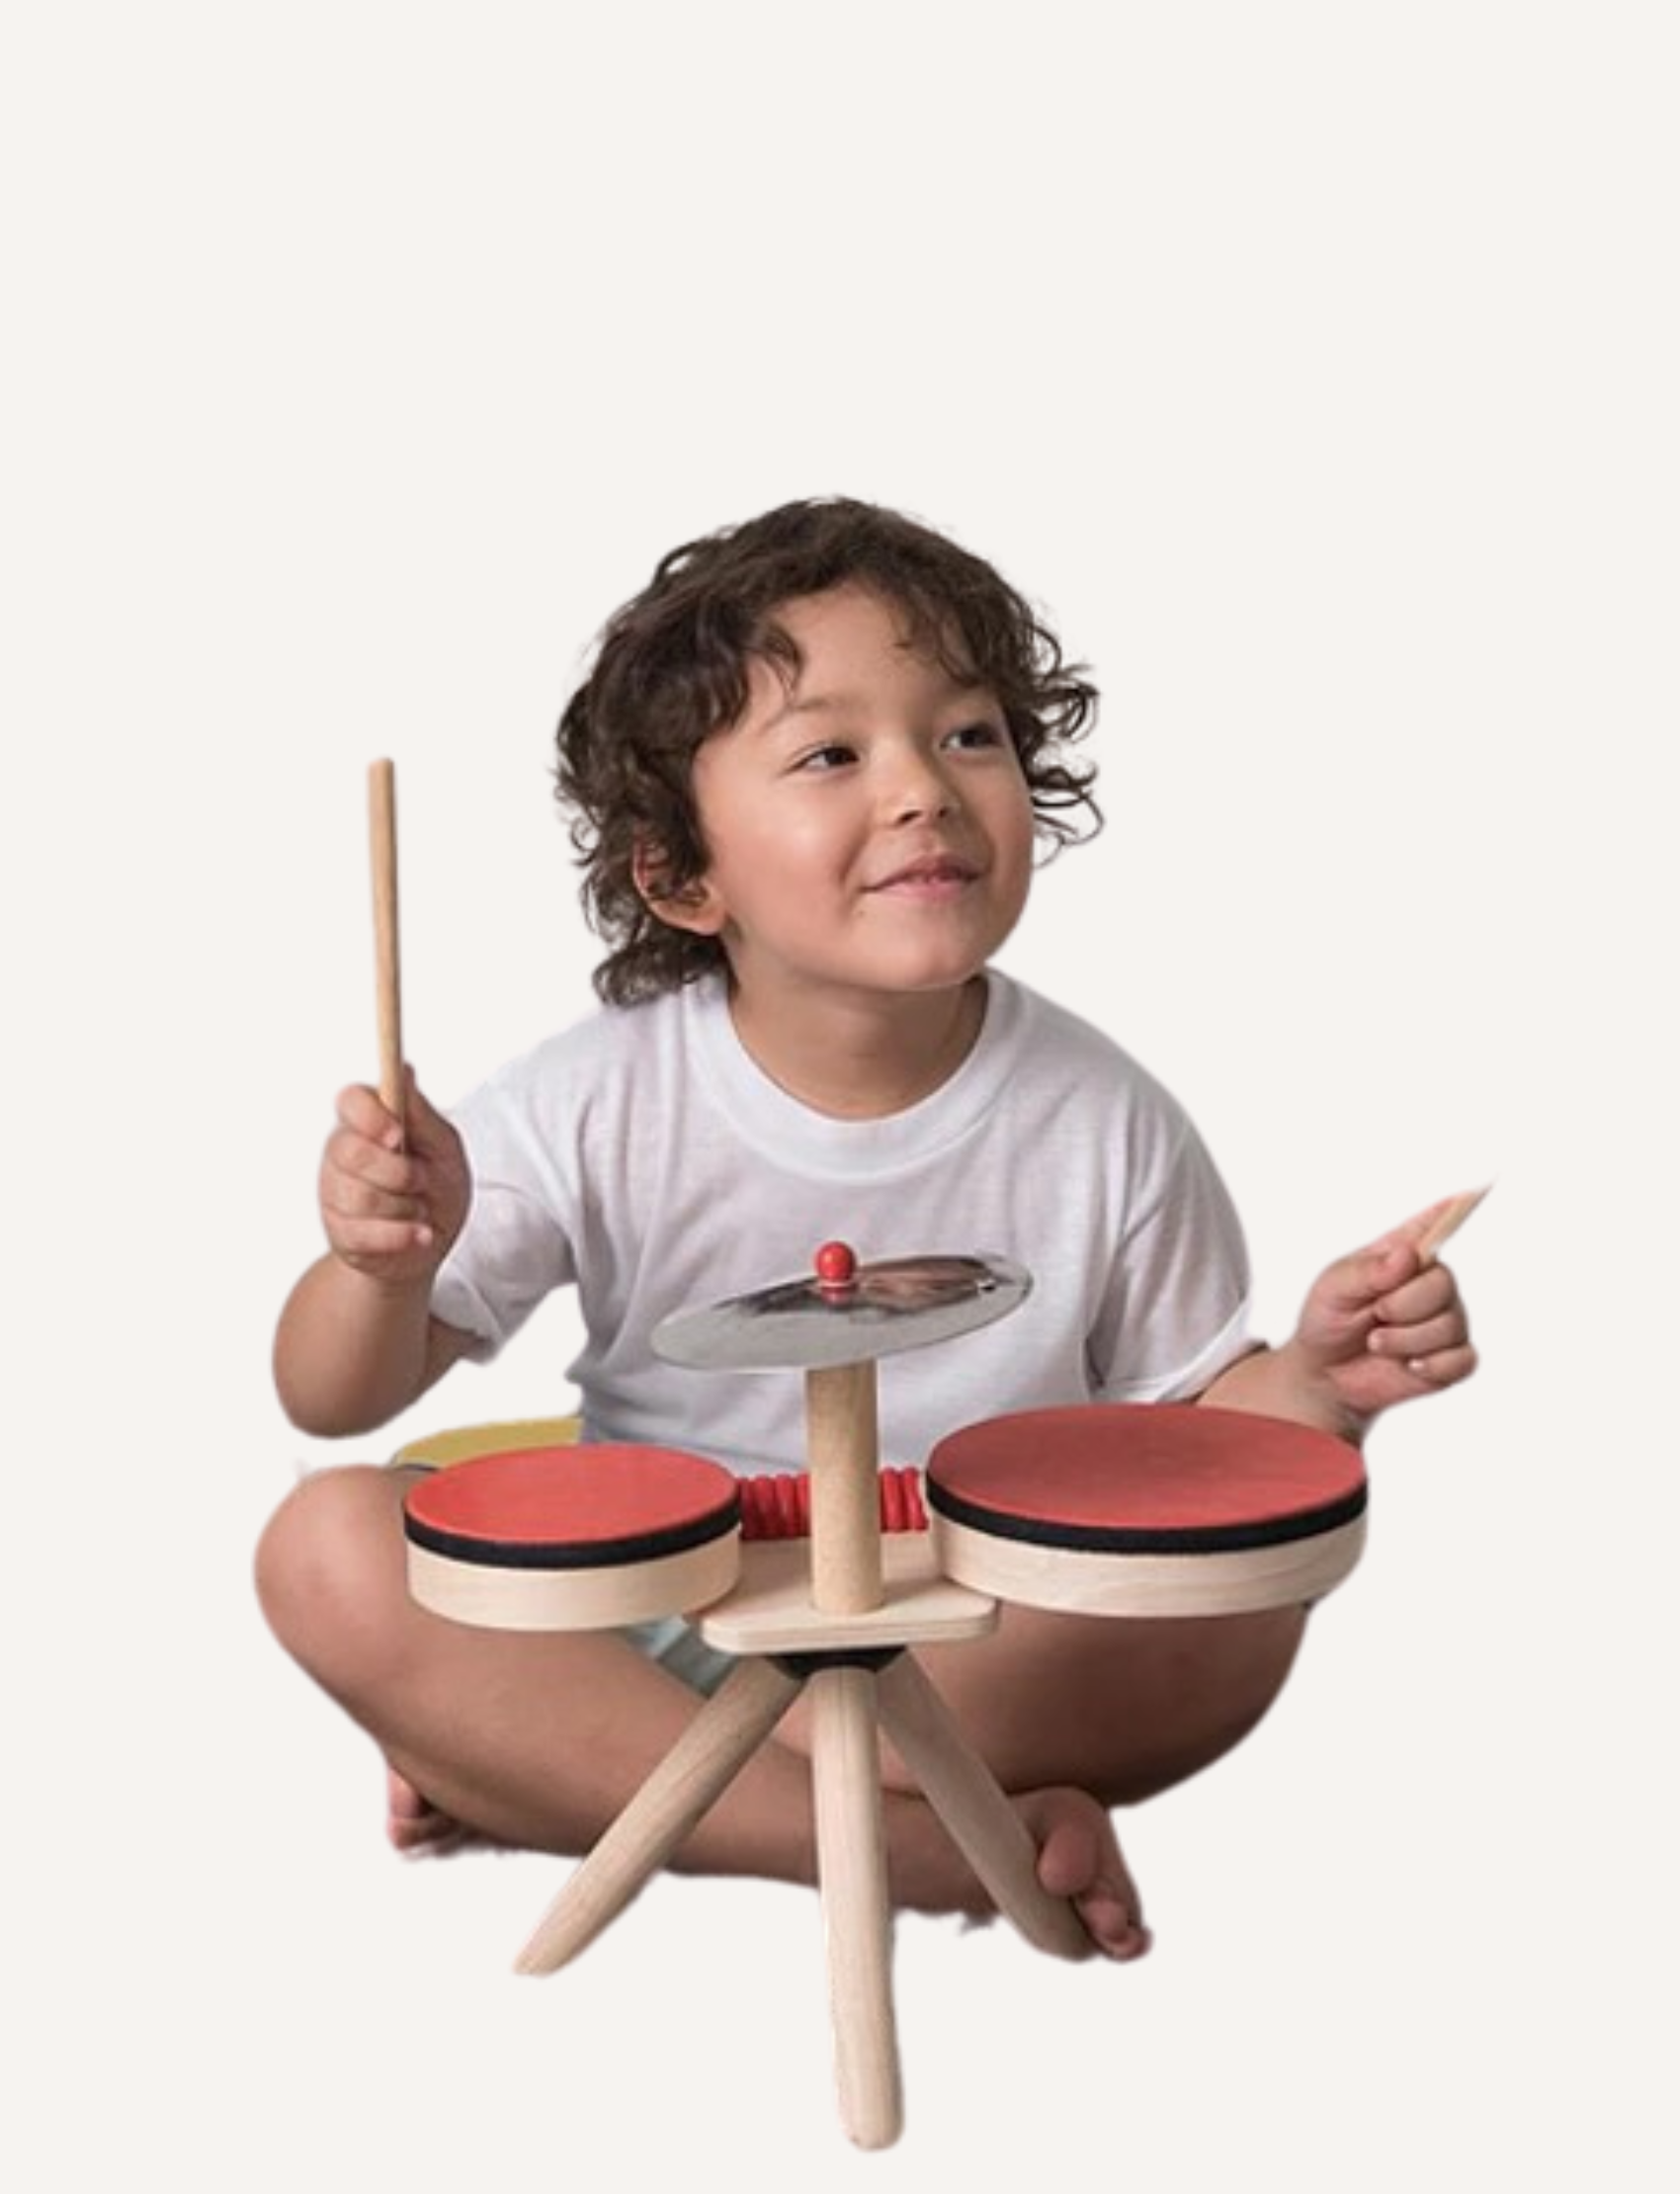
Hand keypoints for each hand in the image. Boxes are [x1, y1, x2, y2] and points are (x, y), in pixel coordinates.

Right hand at [319, 1069, 470, 1289]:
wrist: (433, 1247)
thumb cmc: (439, 1189)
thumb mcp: (444, 1147)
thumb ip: (421, 1114)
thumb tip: (404, 1069)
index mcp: (369, 1122)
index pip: (350, 1101)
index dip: (371, 1117)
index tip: (398, 1135)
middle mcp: (343, 1153)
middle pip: (352, 1152)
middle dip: (399, 1173)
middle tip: (422, 1180)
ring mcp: (335, 1193)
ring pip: (361, 1197)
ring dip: (407, 1208)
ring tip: (418, 1209)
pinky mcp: (340, 1232)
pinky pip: (367, 1233)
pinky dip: (404, 1235)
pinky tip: (419, 1232)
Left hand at [1291, 1200, 1477, 1430]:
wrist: (1324, 1373)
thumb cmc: (1328, 1319)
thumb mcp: (1333, 1289)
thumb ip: (1367, 1271)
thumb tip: (1408, 1254)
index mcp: (1403, 1254)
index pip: (1437, 1222)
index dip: (1457, 1208)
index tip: (1476, 1189)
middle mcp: (1431, 1283)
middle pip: (1443, 1283)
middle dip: (1402, 1305)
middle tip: (1375, 1315)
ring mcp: (1445, 1320)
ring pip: (1449, 1326)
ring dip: (1404, 1340)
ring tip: (1376, 1342)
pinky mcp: (1451, 1358)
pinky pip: (1463, 1360)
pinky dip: (1432, 1366)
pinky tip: (1409, 1365)